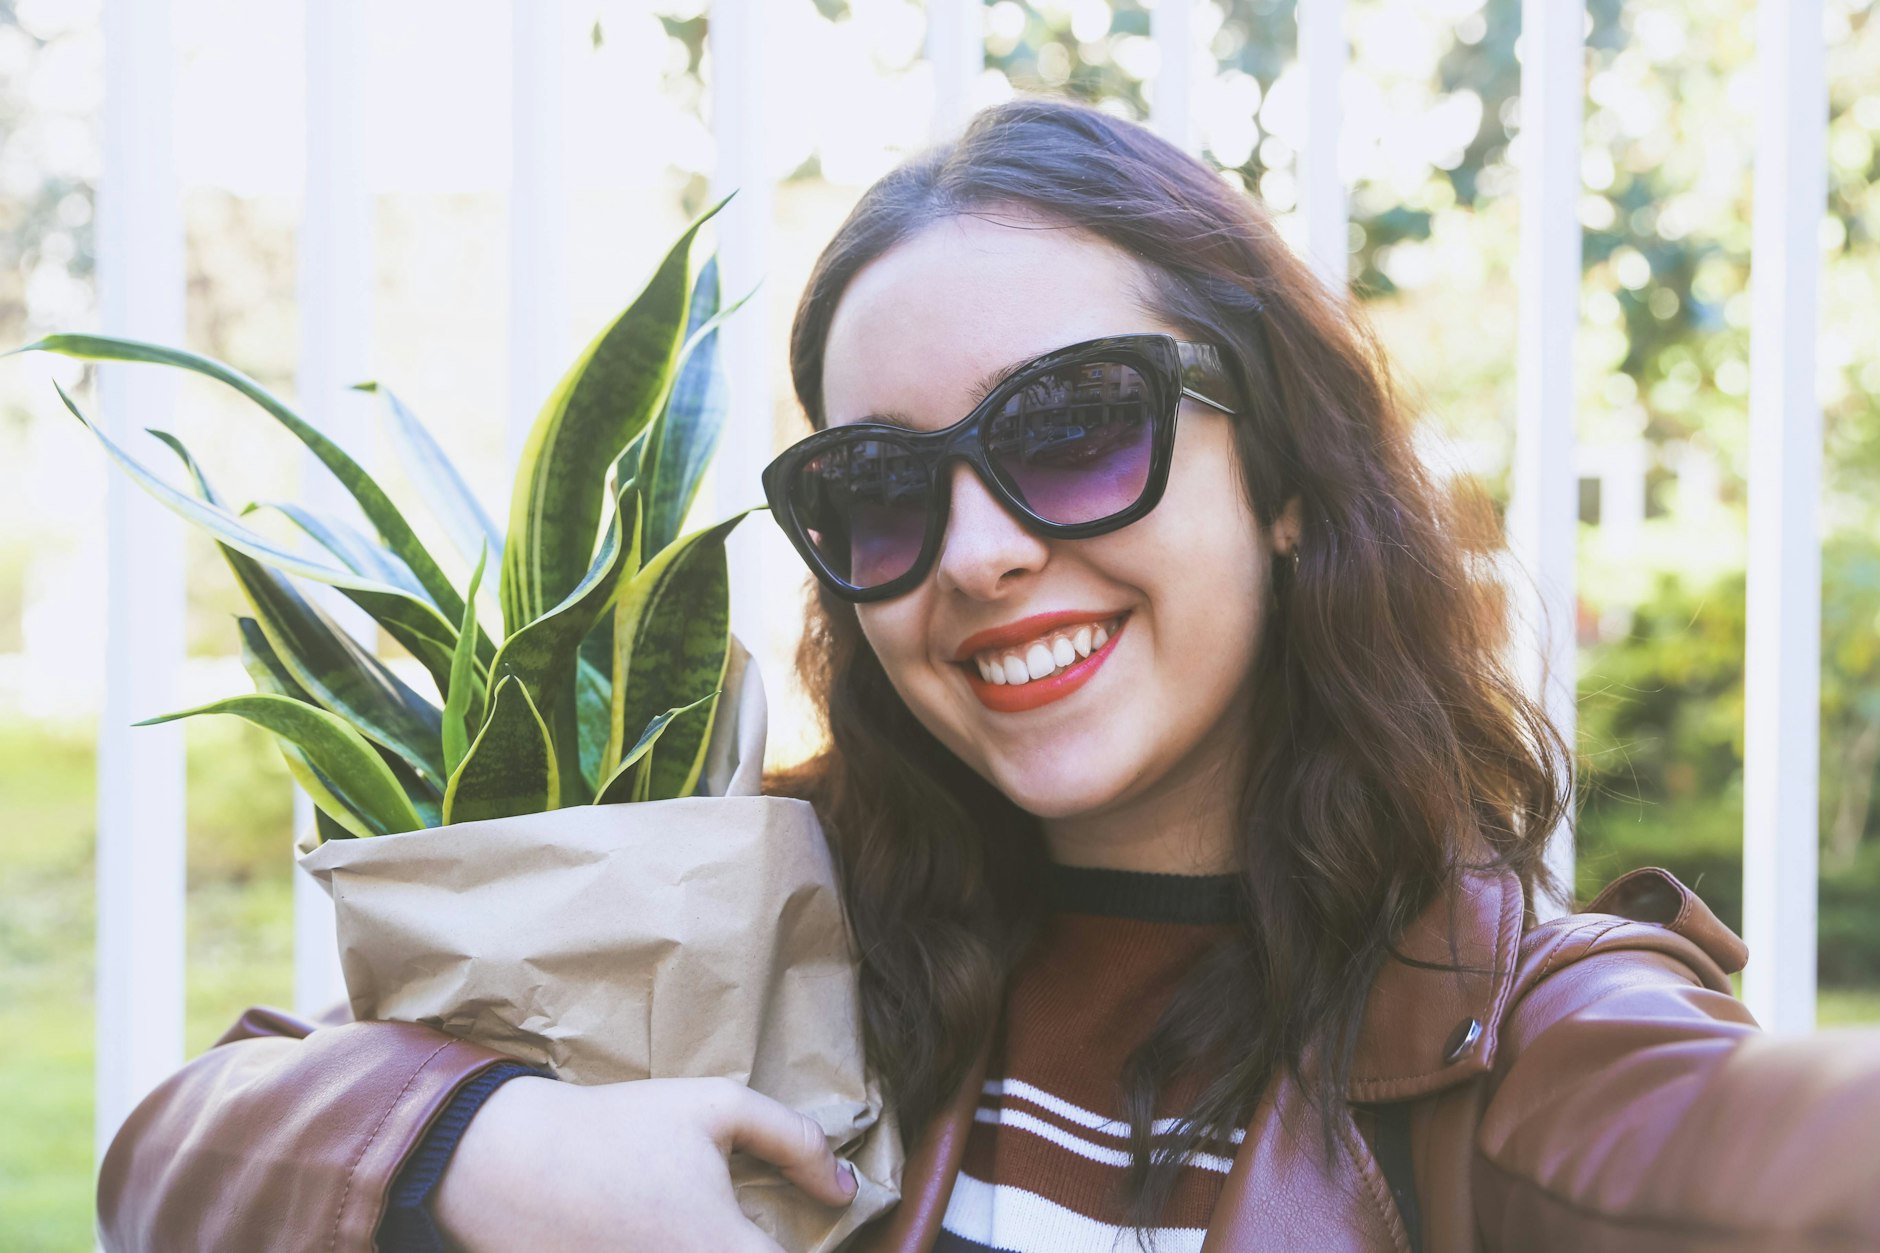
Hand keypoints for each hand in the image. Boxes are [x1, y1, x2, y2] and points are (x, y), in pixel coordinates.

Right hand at [432, 1075, 858, 1252]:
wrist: (508, 1164)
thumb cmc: (616, 1129)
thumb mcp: (716, 1107)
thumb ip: (795, 1142)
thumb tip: (843, 1187)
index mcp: (725, 1251)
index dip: (811, 1249)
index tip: (805, 1222)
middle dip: (757, 1247)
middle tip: (748, 1222)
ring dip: (720, 1251)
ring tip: (700, 1222)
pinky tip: (662, 1232)